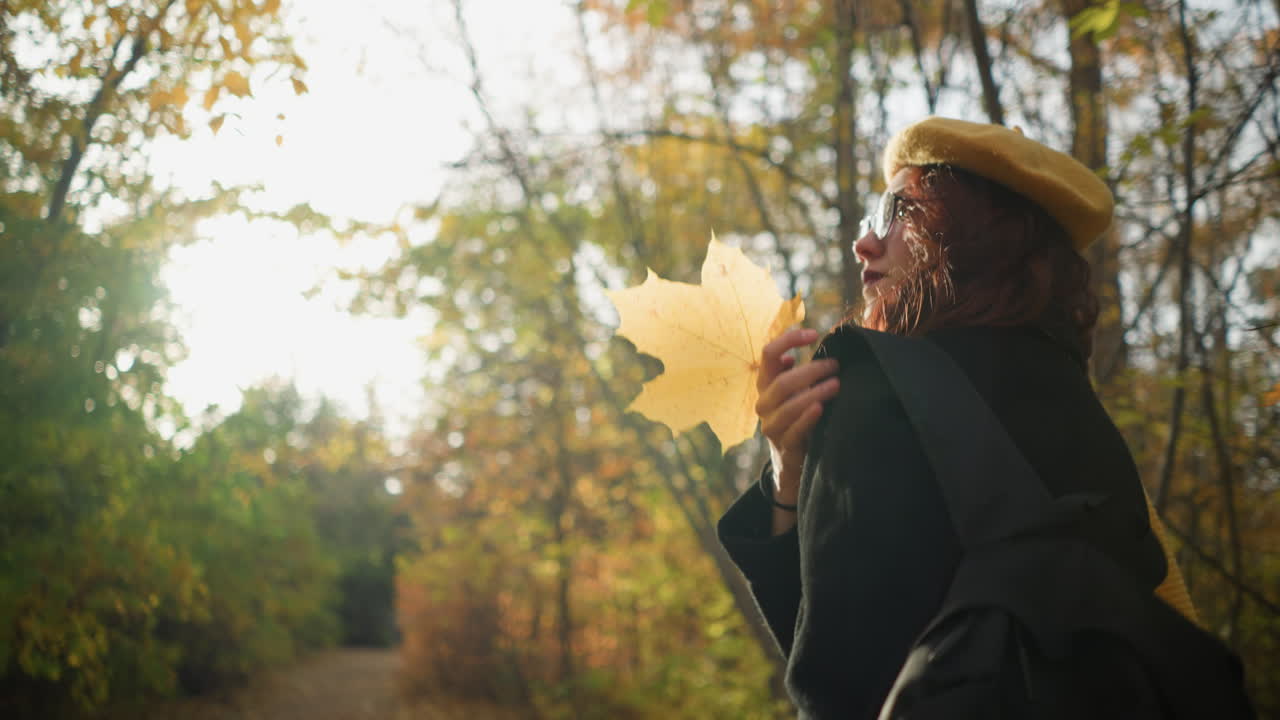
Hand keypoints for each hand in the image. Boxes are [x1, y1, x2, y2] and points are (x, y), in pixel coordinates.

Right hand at [756, 328, 839, 505]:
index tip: (814, 333)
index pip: (768, 353)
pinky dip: (807, 418)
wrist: (790, 458)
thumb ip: (795, 369)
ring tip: (836, 384)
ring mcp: (771, 426)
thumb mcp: (794, 389)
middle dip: (811, 371)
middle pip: (782, 381)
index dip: (789, 339)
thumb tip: (804, 340)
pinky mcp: (784, 445)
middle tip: (835, 365)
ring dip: (814, 392)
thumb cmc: (797, 415)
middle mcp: (763, 403)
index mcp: (764, 384)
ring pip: (788, 405)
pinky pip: (794, 430)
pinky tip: (820, 408)